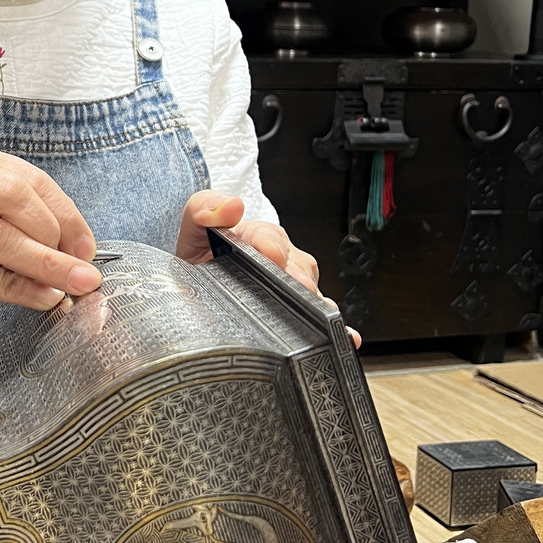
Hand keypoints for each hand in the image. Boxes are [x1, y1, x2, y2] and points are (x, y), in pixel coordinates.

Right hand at [0, 137, 102, 348]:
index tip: (87, 249)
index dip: (68, 215)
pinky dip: (16, 283)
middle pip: (21, 195)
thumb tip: (67, 266)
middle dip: (60, 235)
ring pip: (2, 230)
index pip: (32, 179)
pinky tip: (41, 294)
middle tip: (81, 269)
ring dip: (44, 261)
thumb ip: (11, 233)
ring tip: (73, 284)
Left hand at [175, 190, 361, 347]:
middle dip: (299, 280)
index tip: (272, 256)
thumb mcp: (195, 225)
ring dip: (317, 305)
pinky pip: (319, 315)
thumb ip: (204, 209)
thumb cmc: (202, 251)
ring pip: (312, 291)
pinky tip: (347, 338)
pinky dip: (336, 327)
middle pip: (299, 266)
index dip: (272, 248)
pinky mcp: (297, 308)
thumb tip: (232, 205)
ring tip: (321, 320)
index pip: (270, 238)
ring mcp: (292, 284)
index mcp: (258, 236)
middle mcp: (282, 257)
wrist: (198, 282)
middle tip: (299, 290)